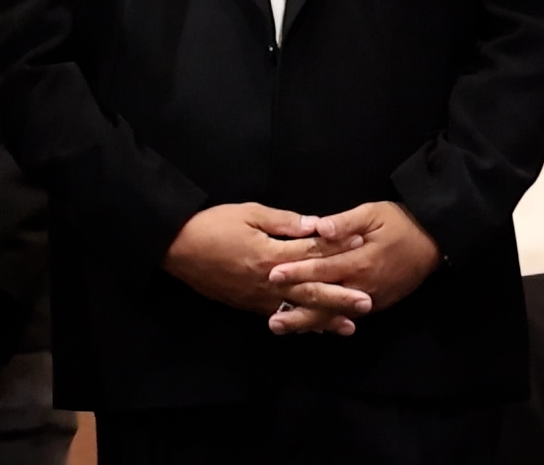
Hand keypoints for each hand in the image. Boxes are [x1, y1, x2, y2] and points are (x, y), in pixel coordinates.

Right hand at [163, 203, 369, 334]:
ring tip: (350, 325)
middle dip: (340, 296)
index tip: (362, 249)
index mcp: (271, 254)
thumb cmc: (211, 225)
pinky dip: (298, 323)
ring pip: (297, 309)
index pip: (312, 253)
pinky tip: (313, 329)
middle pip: (311, 289)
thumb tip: (314, 225)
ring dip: (324, 318)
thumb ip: (282, 221)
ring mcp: (258, 296)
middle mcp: (268, 281)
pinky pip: (278, 315)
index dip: (338, 250)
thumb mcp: (247, 213)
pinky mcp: (247, 304)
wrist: (176, 248)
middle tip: (367, 302)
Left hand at [268, 201, 441, 324]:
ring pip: (336, 312)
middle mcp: (364, 285)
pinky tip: (311, 327)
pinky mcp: (378, 303)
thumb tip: (319, 228)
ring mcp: (372, 297)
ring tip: (284, 328)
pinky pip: (349, 314)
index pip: (322, 269)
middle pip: (326, 300)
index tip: (272, 275)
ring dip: (310, 322)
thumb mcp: (372, 213)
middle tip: (272, 322)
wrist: (435, 240)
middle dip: (298, 311)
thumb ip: (345, 222)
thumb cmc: (400, 223)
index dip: (297, 272)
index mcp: (360, 261)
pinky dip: (329, 321)